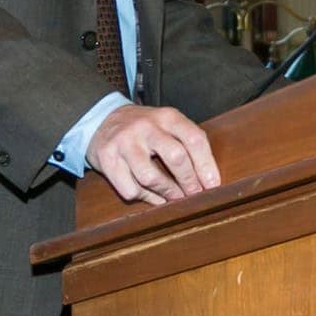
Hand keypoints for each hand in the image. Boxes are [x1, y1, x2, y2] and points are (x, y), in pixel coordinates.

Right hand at [86, 103, 221, 205]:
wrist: (102, 119)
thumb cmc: (144, 130)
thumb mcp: (167, 125)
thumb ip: (186, 144)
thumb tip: (208, 180)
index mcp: (167, 117)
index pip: (194, 139)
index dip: (207, 165)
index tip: (213, 185)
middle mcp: (146, 126)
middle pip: (175, 157)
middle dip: (189, 181)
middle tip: (195, 194)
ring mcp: (125, 142)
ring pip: (150, 177)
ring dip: (167, 193)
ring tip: (175, 198)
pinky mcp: (107, 158)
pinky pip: (130, 188)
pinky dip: (145, 197)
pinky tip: (152, 196)